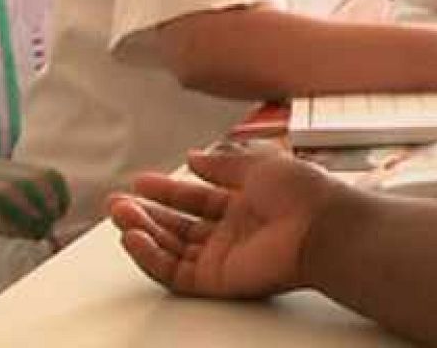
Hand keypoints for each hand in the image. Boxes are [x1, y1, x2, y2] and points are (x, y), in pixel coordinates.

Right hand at [106, 142, 346, 299]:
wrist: (319, 224)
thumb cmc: (300, 192)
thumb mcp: (257, 166)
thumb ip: (222, 165)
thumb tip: (193, 156)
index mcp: (244, 204)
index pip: (196, 199)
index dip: (168, 190)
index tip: (140, 181)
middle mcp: (231, 232)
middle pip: (179, 226)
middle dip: (147, 213)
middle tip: (118, 201)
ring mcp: (223, 257)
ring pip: (171, 249)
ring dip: (142, 232)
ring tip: (120, 214)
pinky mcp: (216, 280)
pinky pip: (174, 273)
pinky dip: (150, 257)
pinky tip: (132, 237)